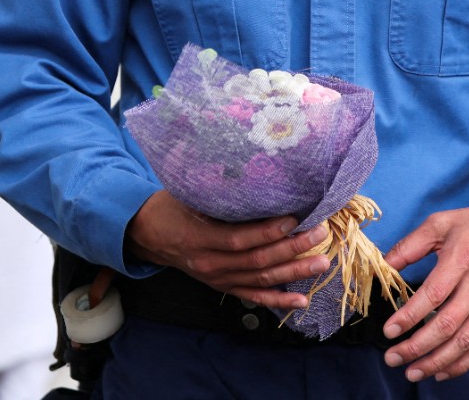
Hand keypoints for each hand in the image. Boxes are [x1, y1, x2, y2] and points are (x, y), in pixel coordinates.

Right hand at [125, 190, 331, 309]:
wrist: (147, 233)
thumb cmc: (169, 207)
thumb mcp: (186, 192)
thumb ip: (214, 187)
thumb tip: (247, 167)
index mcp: (199, 239)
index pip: (240, 238)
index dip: (268, 232)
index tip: (293, 218)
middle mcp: (210, 264)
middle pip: (257, 260)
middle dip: (292, 248)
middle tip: (319, 234)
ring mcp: (218, 279)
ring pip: (261, 279)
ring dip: (294, 272)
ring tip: (321, 261)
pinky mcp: (223, 286)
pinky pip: (254, 296)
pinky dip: (278, 300)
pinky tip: (302, 301)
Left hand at [380, 203, 468, 382]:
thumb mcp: (442, 222)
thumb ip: (412, 244)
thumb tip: (386, 264)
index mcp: (461, 260)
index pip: (432, 296)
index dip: (409, 317)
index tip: (389, 331)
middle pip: (446, 325)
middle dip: (417, 347)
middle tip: (393, 357)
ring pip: (465, 342)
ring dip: (437, 361)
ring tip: (413, 371)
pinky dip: (463, 364)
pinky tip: (443, 371)